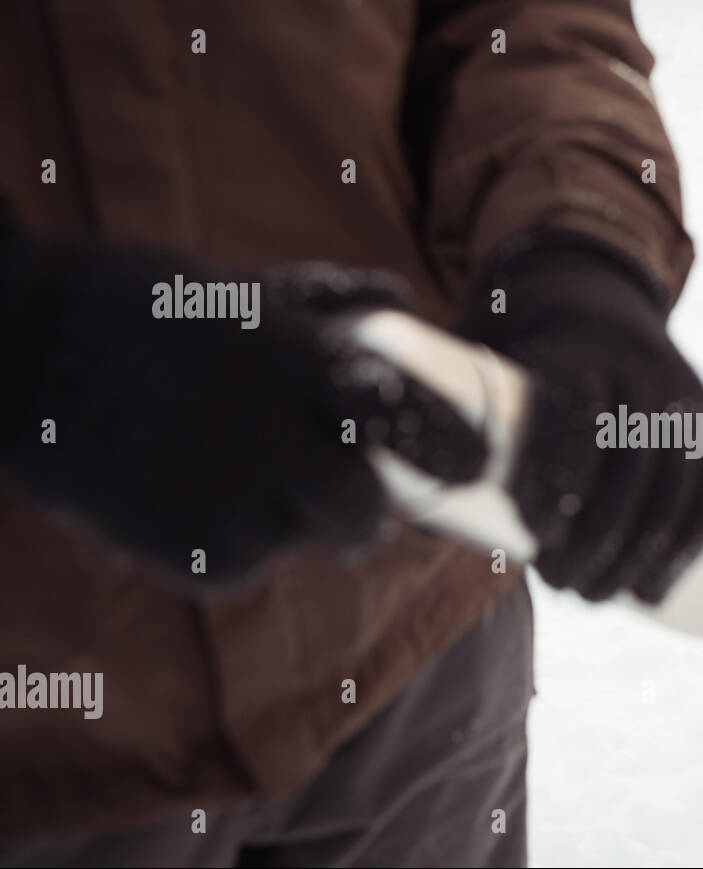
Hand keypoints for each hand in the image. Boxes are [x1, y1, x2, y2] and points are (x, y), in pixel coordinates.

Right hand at [0, 229, 485, 585]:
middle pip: (361, 510)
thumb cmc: (137, 310)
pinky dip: (230, 542)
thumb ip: (328, 301)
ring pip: (299, 539)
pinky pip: (241, 565)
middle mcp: (274, 433)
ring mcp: (227, 497)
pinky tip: (185, 495)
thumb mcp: (237, 289)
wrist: (17, 352)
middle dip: (361, 514)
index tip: (477, 464)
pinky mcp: (187, 550)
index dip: (448, 444)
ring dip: (283, 520)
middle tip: (345, 505)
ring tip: (223, 474)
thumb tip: (400, 295)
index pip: (403, 414)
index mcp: (296, 360)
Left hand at [457, 231, 702, 603]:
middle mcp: (633, 368)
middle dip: (597, 541)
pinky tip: (656, 591)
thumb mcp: (484, 361)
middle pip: (626, 467)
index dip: (555, 481)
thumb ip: (448, 431)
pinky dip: (684, 548)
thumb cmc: (519, 349)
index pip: (572, 418)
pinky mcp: (701, 417)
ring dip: (638, 558)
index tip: (530, 534)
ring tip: (598, 596)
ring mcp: (675, 393)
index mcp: (573, 349)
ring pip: (669, 488)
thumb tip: (405, 524)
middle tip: (560, 584)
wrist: (593, 295)